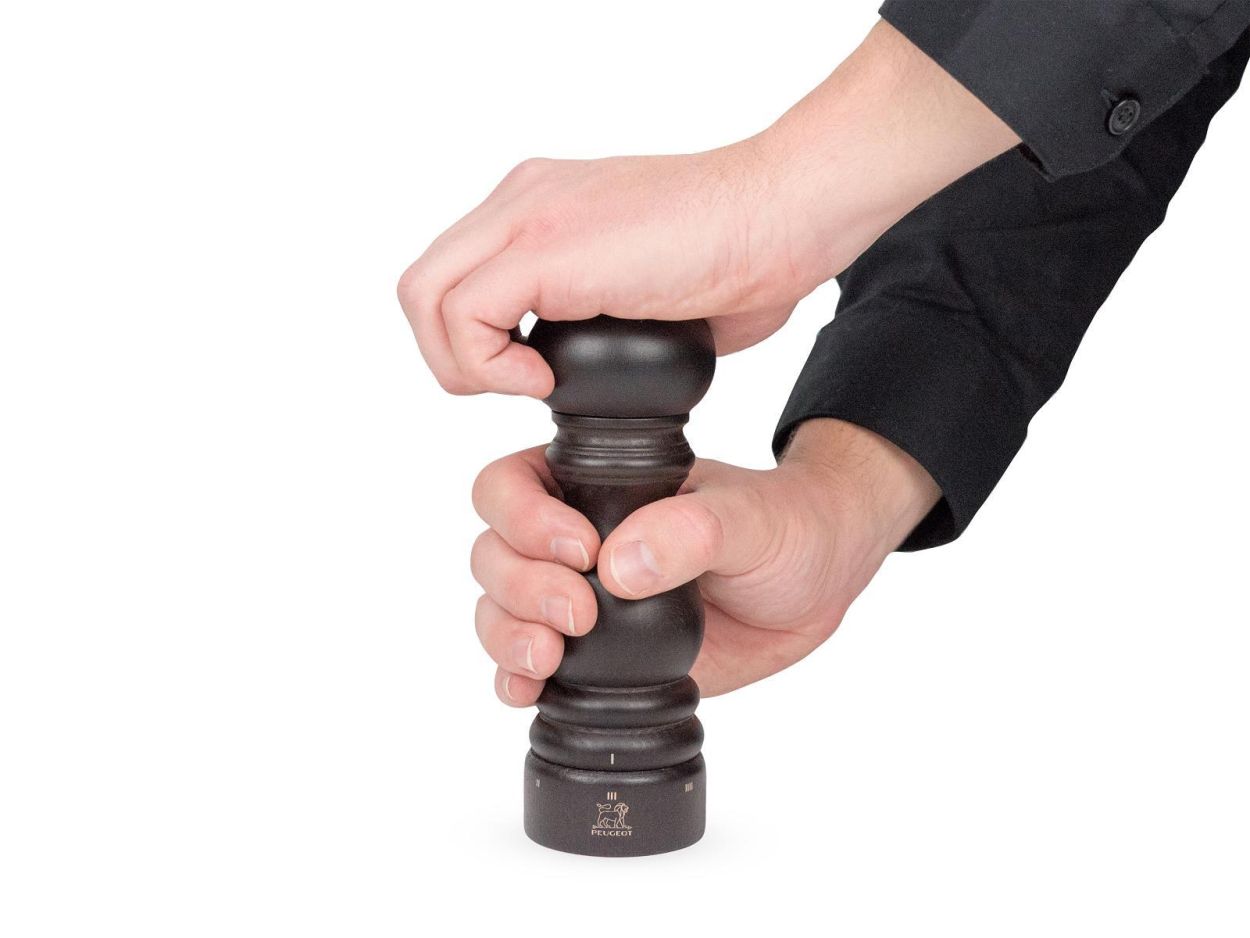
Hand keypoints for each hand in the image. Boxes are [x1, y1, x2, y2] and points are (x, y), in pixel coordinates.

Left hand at [398, 21, 1017, 397]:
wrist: (787, 213)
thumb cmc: (741, 255)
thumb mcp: (641, 289)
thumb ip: (593, 317)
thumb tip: (578, 371)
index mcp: (541, 209)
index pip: (455, 279)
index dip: (475, 343)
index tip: (532, 377)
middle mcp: (523, 201)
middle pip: (424, 289)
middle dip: (456, 358)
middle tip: (520, 386)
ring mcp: (529, 216)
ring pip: (426, 300)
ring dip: (468, 365)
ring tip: (533, 385)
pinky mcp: (545, 246)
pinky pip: (464, 315)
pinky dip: (490, 365)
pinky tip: (544, 381)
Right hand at [468, 419, 938, 702]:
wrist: (815, 585)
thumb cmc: (786, 527)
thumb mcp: (752, 517)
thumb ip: (693, 529)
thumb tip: (622, 564)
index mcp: (597, 484)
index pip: (511, 486)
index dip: (524, 518)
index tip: (582, 550)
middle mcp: (573, 538)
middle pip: (493, 553)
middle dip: (520, 587)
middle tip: (579, 613)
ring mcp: (579, 598)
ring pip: (498, 610)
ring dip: (508, 636)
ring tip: (550, 659)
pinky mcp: (594, 655)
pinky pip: (527, 667)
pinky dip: (514, 680)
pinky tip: (527, 691)